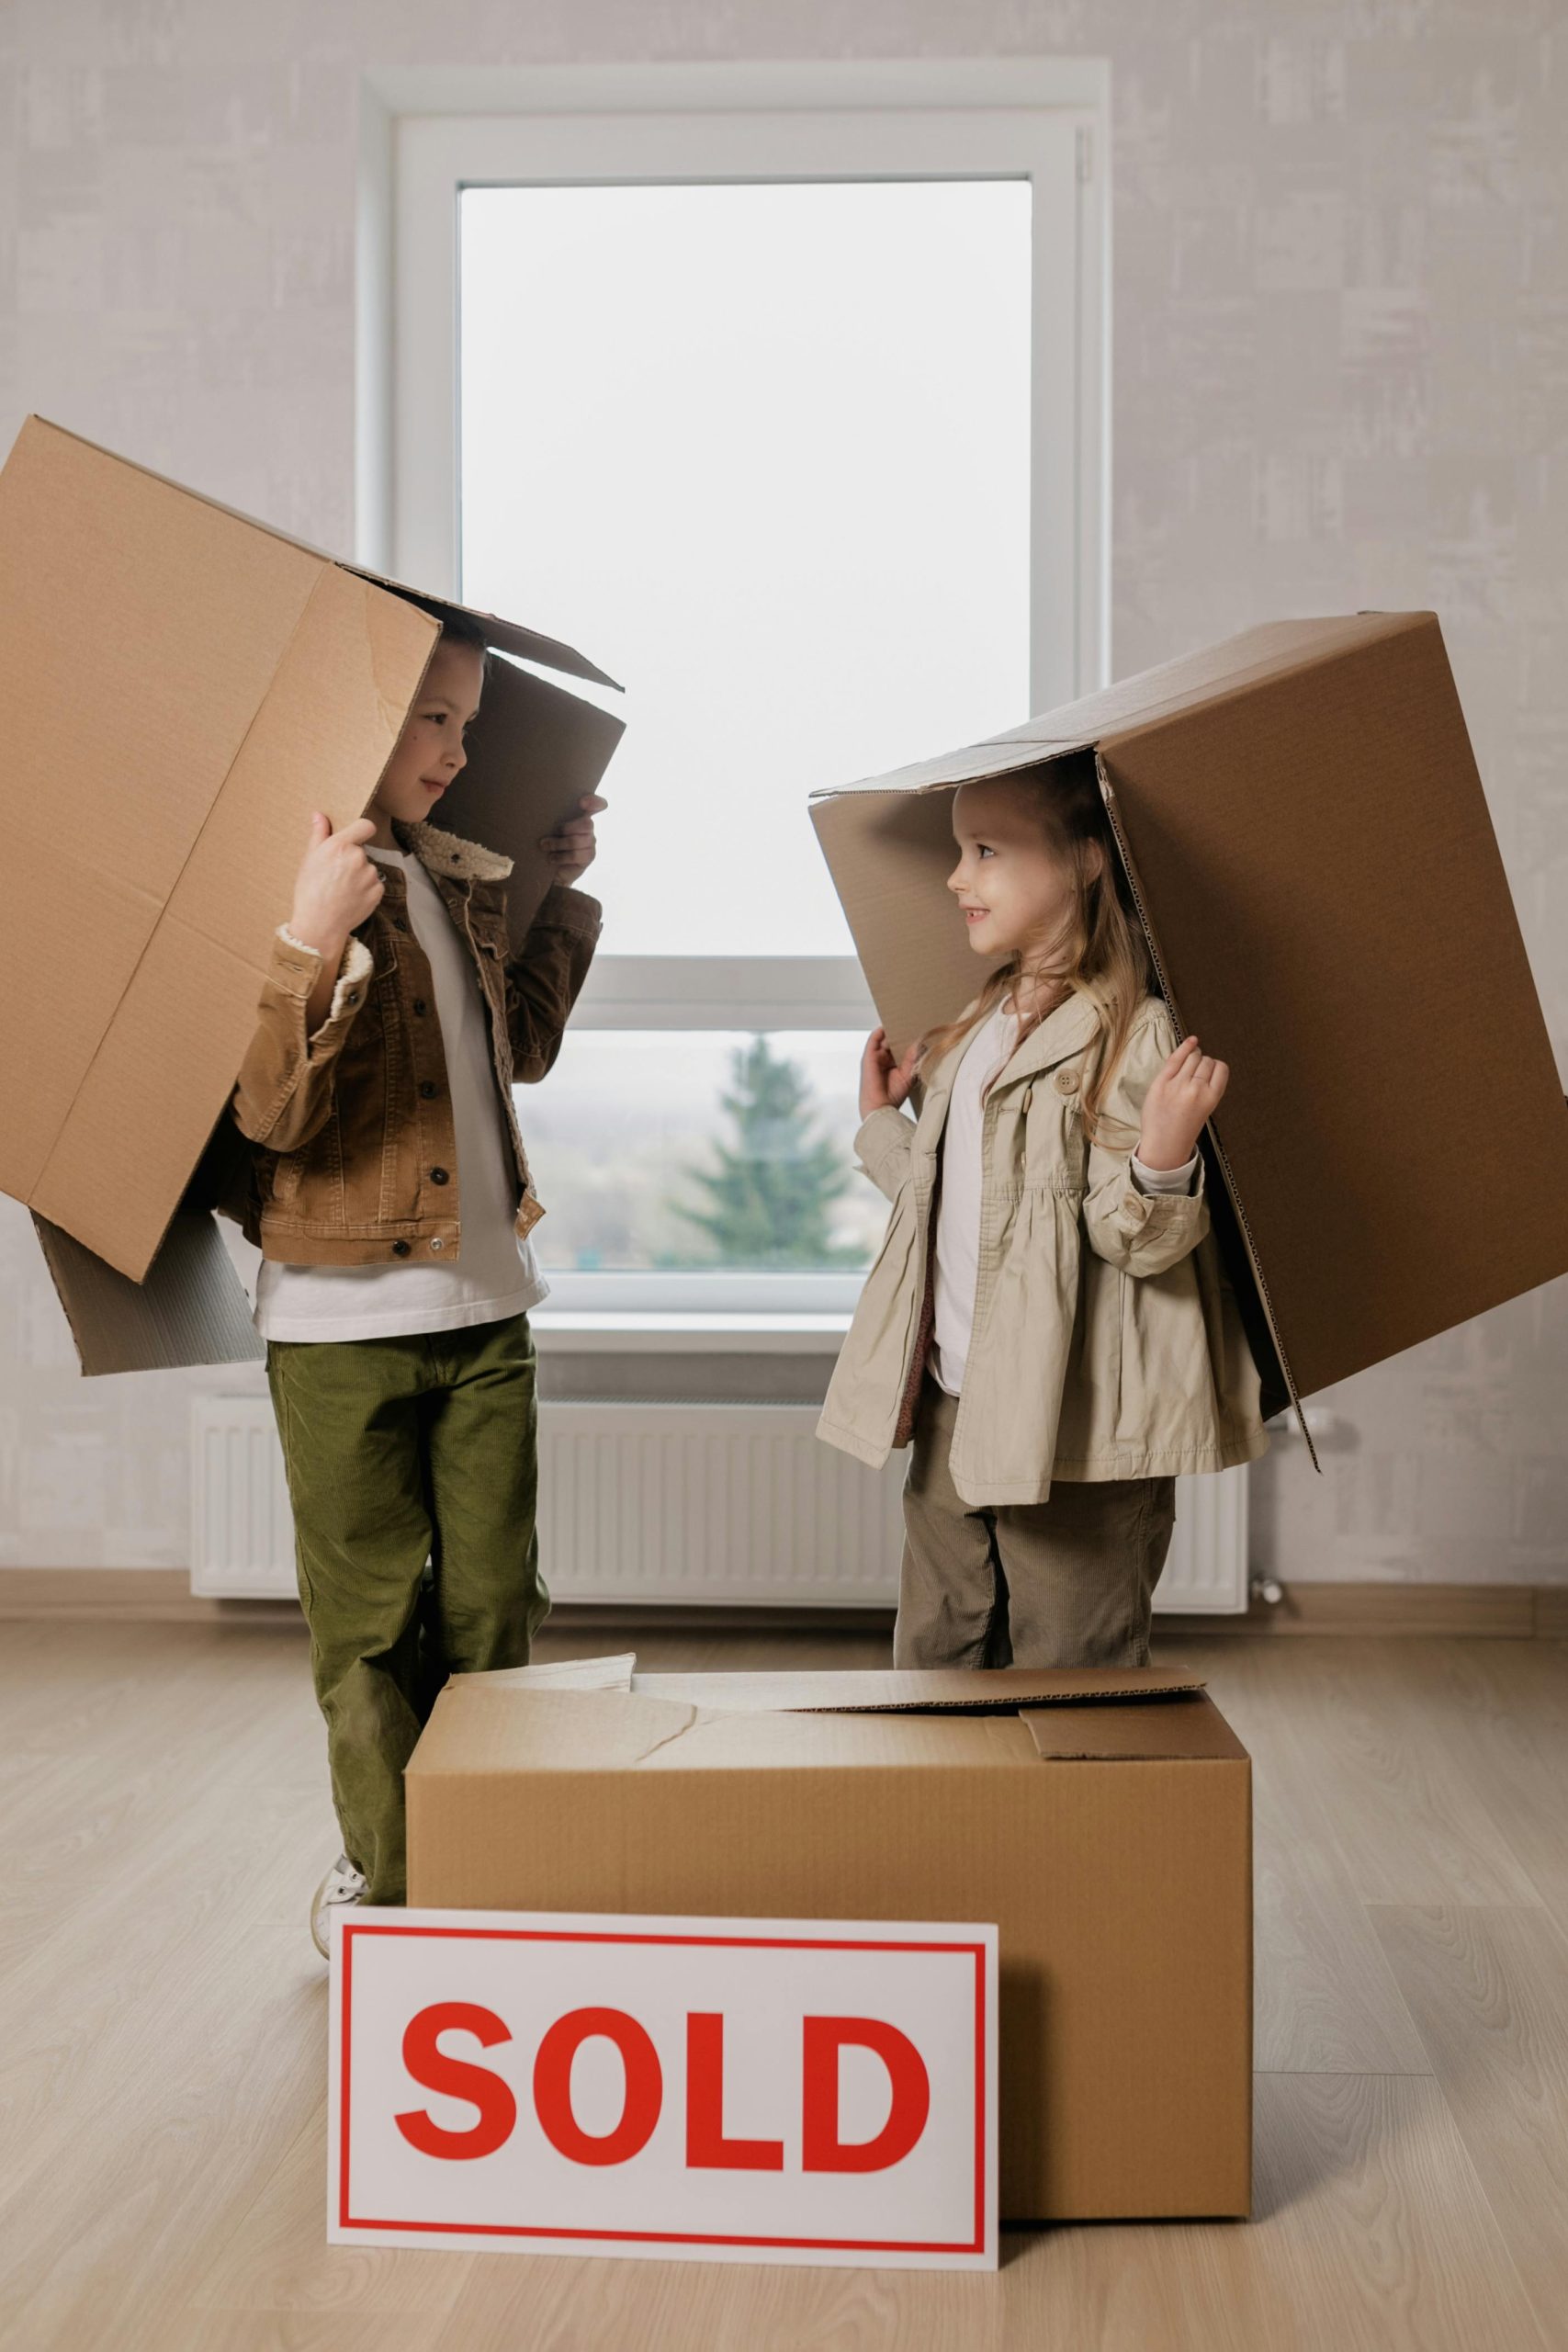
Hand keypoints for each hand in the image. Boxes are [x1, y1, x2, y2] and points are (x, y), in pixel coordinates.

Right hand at [288, 813, 382, 960]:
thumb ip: (319, 834)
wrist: (320, 924)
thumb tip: (319, 815)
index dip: (361, 830)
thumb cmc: (309, 891)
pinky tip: (350, 899)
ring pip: (367, 869)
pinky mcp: (378, 891)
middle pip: (361, 851)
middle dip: (352, 859)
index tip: (356, 837)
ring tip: (342, 890)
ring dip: (359, 876)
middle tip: (336, 875)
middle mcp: (359, 857)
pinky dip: (365, 890)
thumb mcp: (309, 860)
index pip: (365, 826)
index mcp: (340, 845)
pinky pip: (374, 885)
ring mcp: (370, 875)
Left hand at [541, 794, 606, 885]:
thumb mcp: (547, 828)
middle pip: (587, 823)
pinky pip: (576, 855)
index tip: (581, 802)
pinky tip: (552, 858)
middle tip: (550, 834)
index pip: (597, 804)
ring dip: (558, 844)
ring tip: (544, 847)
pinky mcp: (589, 857)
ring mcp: (590, 842)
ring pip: (577, 840)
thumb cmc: (546, 842)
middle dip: (567, 828)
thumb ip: (550, 818)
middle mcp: (588, 827)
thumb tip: (540, 809)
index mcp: (580, 814)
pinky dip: (561, 857)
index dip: (594, 802)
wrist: (548, 869)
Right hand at [860, 1027, 920, 1120]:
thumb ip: (913, 1058)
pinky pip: (873, 1039)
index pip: (900, 1047)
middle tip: (913, 1023)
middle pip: (893, 1041)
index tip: (919, 1031)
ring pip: (884, 1039)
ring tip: (903, 1021)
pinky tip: (889, 1025)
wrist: (881, 1107)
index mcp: (893, 1064)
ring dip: (892, 1030)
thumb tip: (920, 1043)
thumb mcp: (908, 1073)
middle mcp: (883, 1059)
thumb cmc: (893, 1095)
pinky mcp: (868, 1057)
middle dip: (901, 1033)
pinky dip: (880, 1031)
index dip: (908, 1039)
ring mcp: (875, 1057)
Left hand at [1137, 1034, 1228, 1169]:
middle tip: (1194, 1076)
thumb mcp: (1206, 1108)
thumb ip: (1209, 1087)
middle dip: (1202, 1063)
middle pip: (1205, 1061)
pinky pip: (1175, 1058)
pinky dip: (1185, 1046)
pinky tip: (1191, 1041)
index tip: (1210, 1071)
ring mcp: (1177, 1085)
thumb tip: (1207, 1060)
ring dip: (1192, 1057)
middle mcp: (1196, 1090)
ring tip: (1187, 1069)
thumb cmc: (1185, 1127)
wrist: (1165, 1144)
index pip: (1221, 1068)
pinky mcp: (1161, 1083)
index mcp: (1211, 1098)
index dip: (1215, 1066)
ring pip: (1192, 1057)